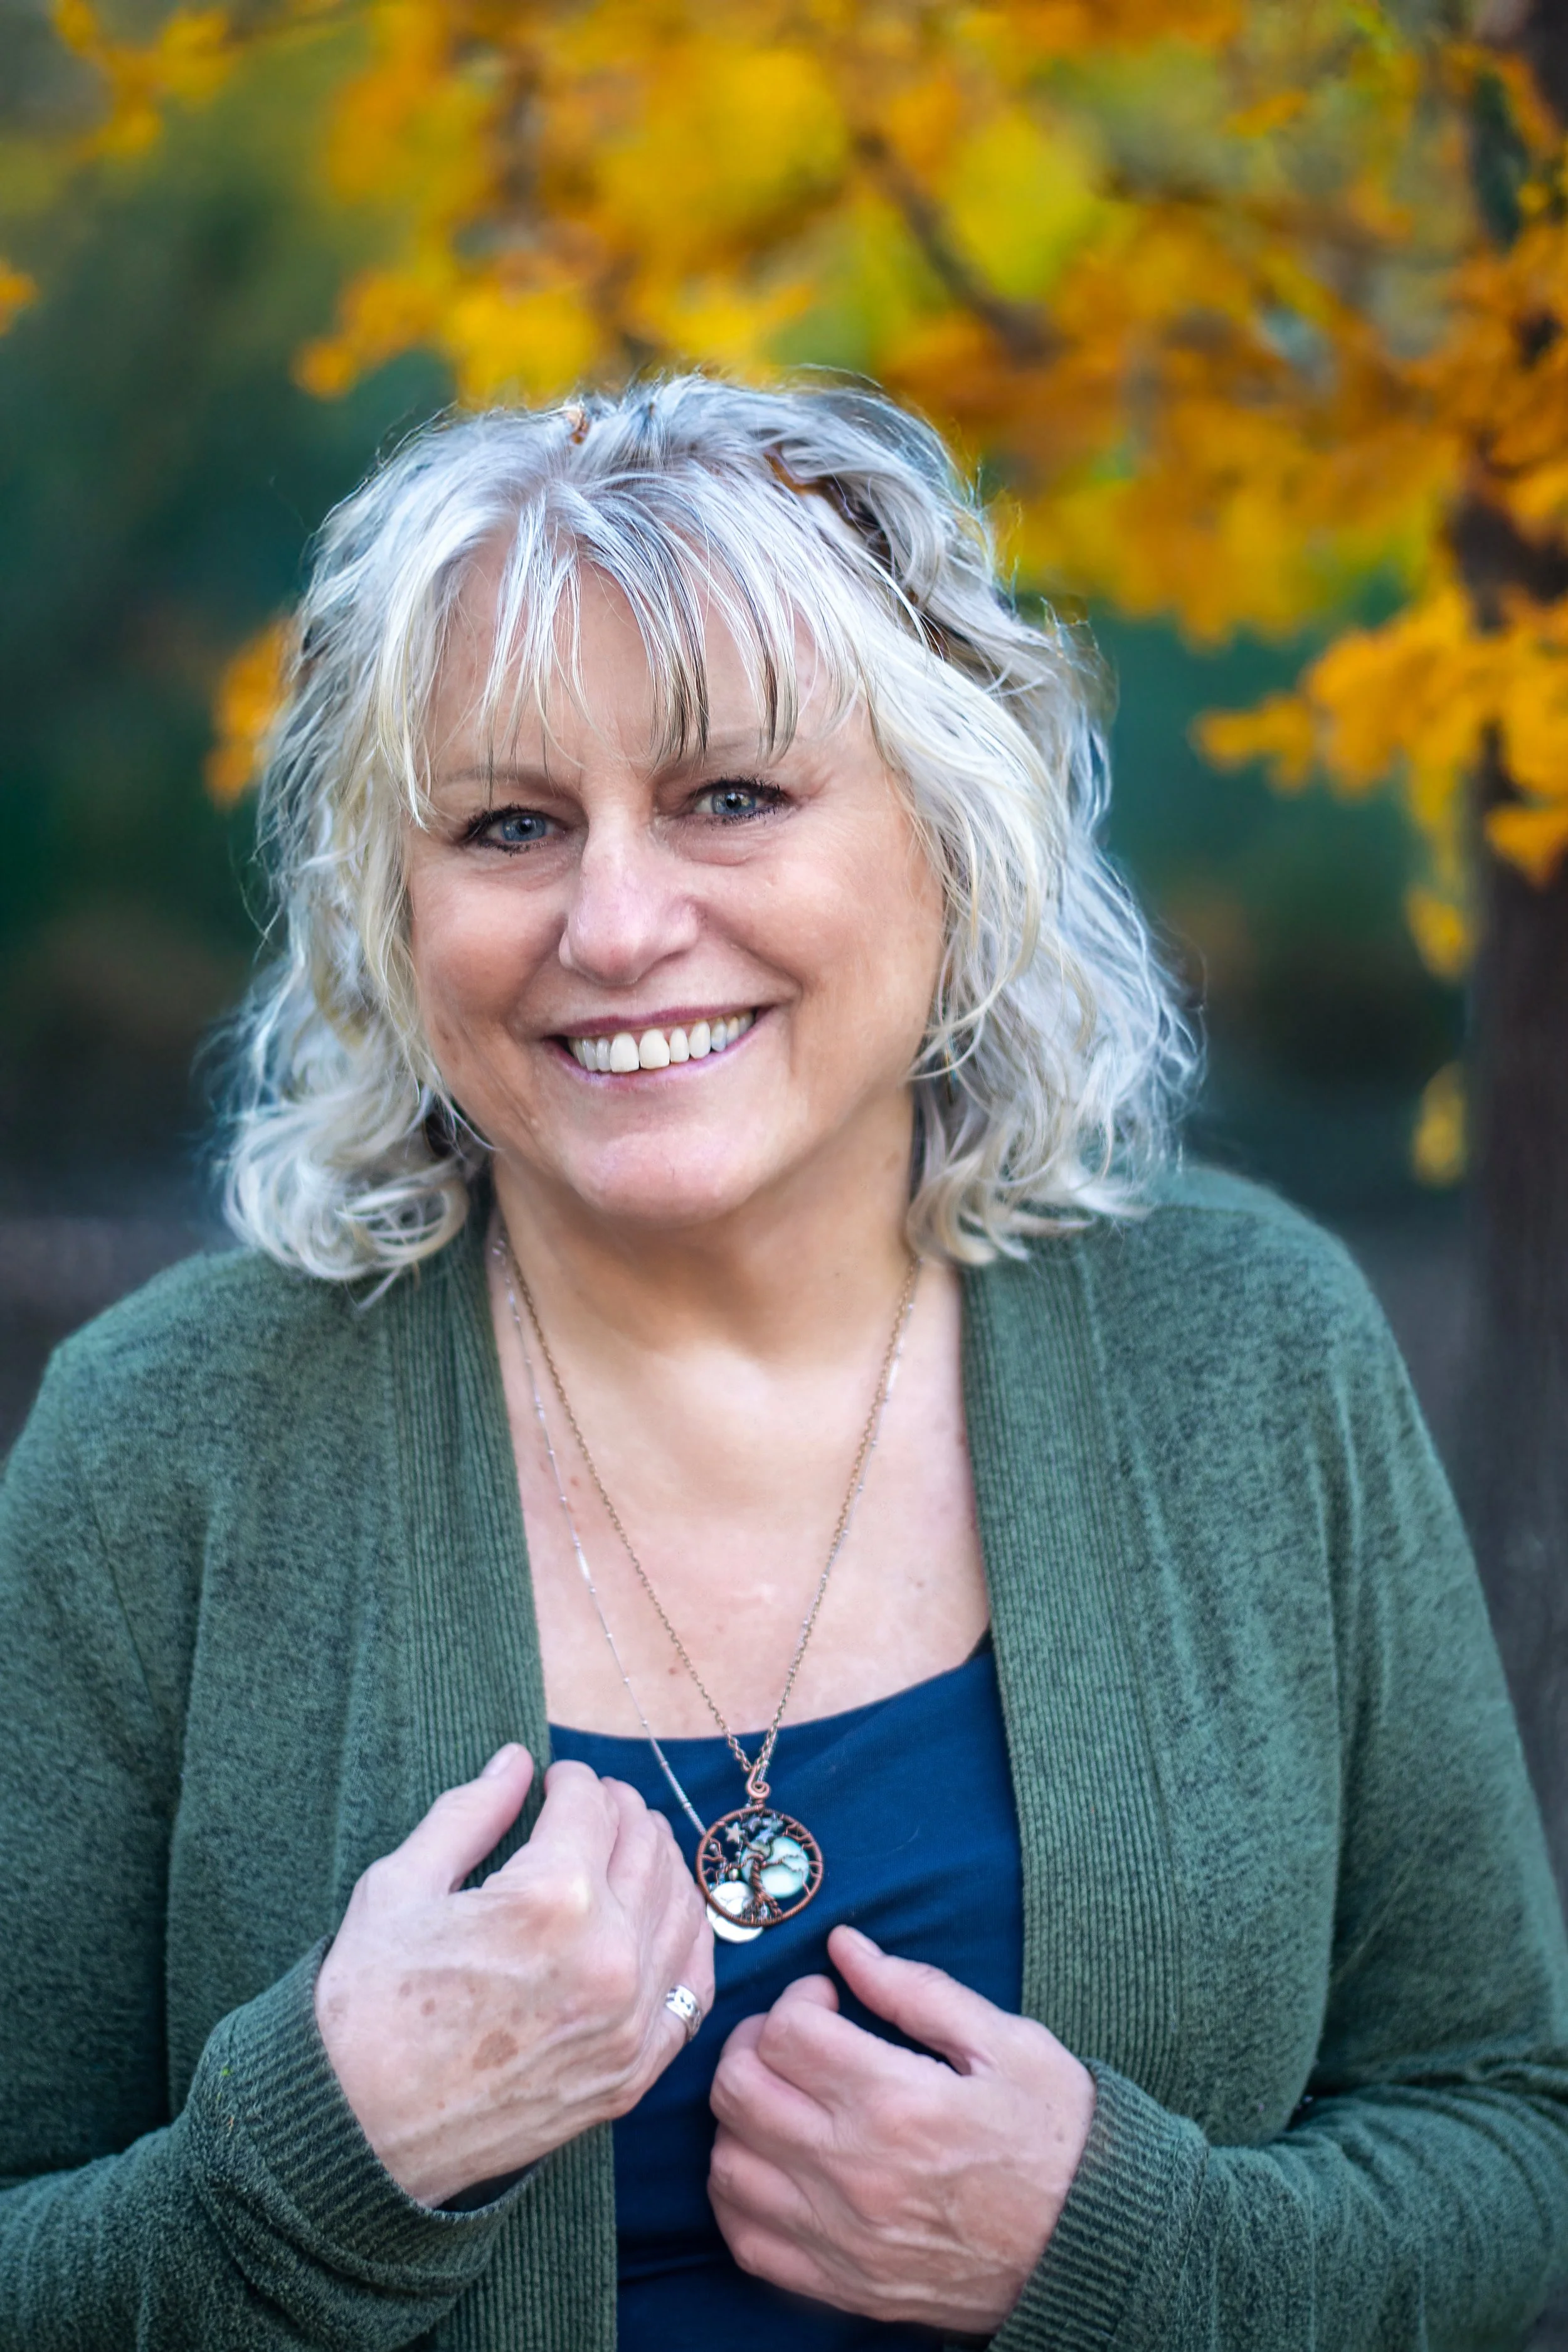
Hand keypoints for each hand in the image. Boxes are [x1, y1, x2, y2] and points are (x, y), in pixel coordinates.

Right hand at [314, 1745, 712, 2206]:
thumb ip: (469, 1813)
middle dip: (617, 1810)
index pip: (591, 1804)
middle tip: (586, 1808)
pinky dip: (684, 1939)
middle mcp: (610, 1957)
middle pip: (647, 1844)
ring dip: (654, 1864)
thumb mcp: (399, 1887)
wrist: (354, 2138)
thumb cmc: (365, 2009)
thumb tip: (516, 1761)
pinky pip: (694, 1985)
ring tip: (616, 1854)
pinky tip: (656, 1918)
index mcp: (552, 1899)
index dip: (569, 1780)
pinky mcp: (634, 2074)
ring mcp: (631, 2023)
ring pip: (681, 1905)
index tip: (552, 1781)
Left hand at [707, 1924, 1093, 2335]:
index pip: (785, 2032)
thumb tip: (844, 1945)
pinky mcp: (842, 2284)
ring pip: (728, 2167)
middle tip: (794, 2039)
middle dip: (752, 2045)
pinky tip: (774, 2166)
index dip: (797, 1998)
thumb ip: (914, 1990)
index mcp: (895, 2100)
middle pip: (737, 2092)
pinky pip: (747, 2241)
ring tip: (783, 2100)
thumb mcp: (1005, 2042)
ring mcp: (842, 2235)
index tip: (827, 2000)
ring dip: (741, 2120)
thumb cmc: (1055, 2135)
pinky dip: (741, 2199)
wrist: (1091, 2246)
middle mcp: (854, 2170)